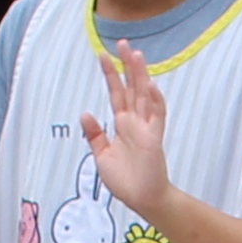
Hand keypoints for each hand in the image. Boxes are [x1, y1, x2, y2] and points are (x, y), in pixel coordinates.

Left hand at [83, 45, 173, 223]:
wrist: (141, 199)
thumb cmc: (125, 180)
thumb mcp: (101, 154)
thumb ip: (95, 134)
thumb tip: (85, 113)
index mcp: (122, 124)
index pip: (116, 93)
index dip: (110, 74)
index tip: (103, 55)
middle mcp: (135, 122)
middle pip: (131, 87)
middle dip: (127, 65)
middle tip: (122, 43)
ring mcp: (146, 128)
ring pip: (144, 95)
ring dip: (141, 75)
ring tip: (136, 54)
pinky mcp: (154, 139)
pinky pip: (157, 116)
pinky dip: (155, 100)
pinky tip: (150, 85)